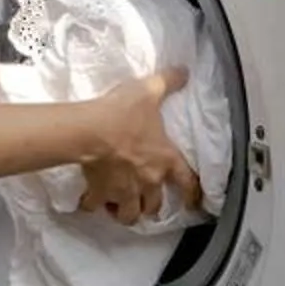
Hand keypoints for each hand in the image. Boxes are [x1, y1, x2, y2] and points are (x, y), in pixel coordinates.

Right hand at [77, 69, 198, 225]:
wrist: (92, 130)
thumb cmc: (124, 112)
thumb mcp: (149, 91)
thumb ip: (167, 82)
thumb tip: (184, 70)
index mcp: (164, 159)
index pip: (186, 181)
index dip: (193, 194)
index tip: (194, 203)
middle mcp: (147, 181)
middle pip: (154, 205)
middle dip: (152, 207)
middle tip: (147, 203)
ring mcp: (123, 190)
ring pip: (129, 214)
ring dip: (127, 213)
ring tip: (120, 207)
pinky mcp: (100, 192)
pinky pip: (96, 206)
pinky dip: (94, 205)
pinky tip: (90, 201)